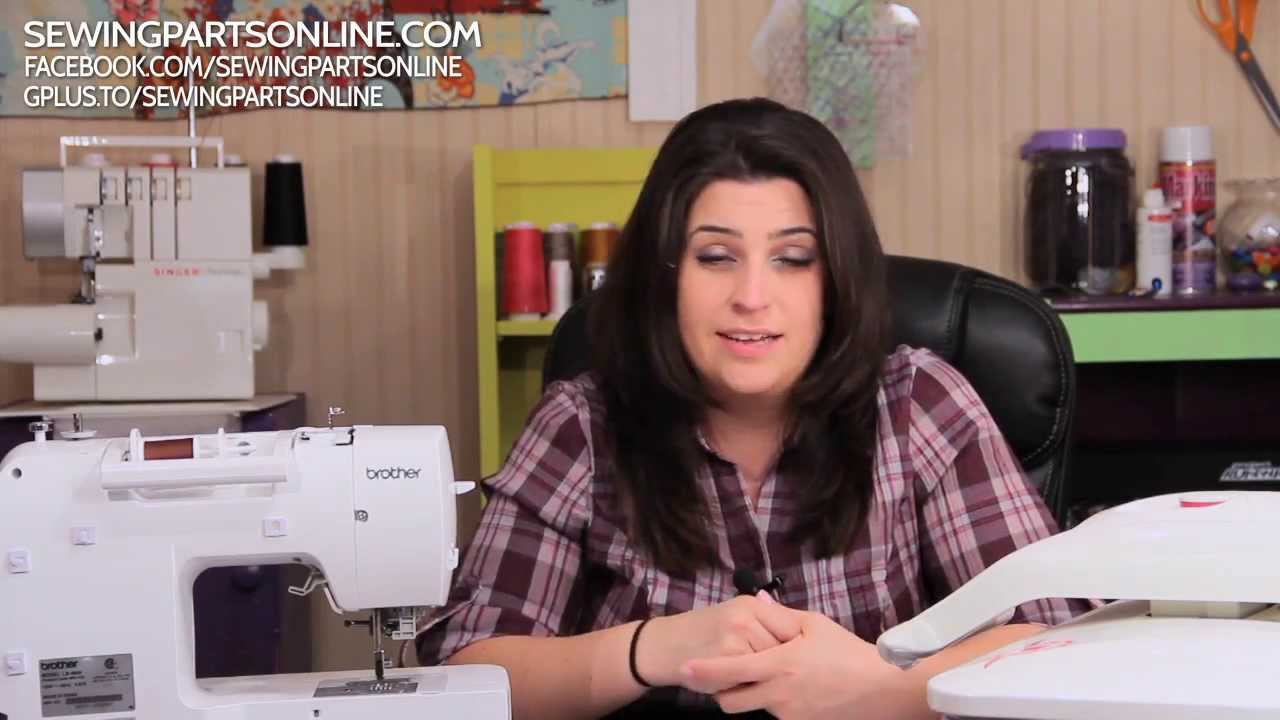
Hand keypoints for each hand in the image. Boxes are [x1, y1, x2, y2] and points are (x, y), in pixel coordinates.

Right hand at [635, 594, 793, 687]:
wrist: (665, 645)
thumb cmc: (705, 633)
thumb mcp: (735, 617)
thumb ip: (765, 622)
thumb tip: (800, 631)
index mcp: (752, 604)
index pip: (792, 626)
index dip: (797, 647)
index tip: (799, 659)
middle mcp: (746, 616)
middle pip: (784, 648)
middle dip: (782, 663)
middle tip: (778, 672)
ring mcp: (736, 638)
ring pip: (770, 665)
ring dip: (768, 676)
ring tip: (756, 677)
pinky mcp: (726, 660)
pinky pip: (752, 679)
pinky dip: (751, 686)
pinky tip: (742, 684)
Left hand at [681, 594, 914, 719]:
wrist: (882, 689)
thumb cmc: (848, 651)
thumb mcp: (814, 624)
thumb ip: (779, 614)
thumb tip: (754, 597)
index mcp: (779, 665)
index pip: (729, 671)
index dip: (703, 671)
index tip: (685, 667)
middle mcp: (778, 695)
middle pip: (730, 703)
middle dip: (722, 692)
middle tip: (728, 676)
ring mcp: (788, 715)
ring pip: (754, 708)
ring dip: (752, 696)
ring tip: (772, 676)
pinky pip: (776, 714)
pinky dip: (775, 702)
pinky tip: (795, 688)